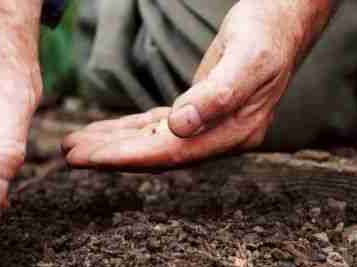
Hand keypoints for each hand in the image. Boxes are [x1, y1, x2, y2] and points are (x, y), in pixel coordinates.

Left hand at [64, 0, 332, 169]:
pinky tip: (105, 131)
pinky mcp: (200, 111)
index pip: (172, 153)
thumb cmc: (267, 34)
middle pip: (157, 154)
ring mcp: (211, 127)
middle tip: (69, 154)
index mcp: (234, 132)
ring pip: (154, 143)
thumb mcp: (245, 58)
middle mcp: (221, 137)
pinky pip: (158, 127)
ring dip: (114, 144)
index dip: (128, 157)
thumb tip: (180, 127)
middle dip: (112, 155)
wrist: (286, 19)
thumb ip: (216, 95)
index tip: (89, 158)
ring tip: (75, 145)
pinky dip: (129, 130)